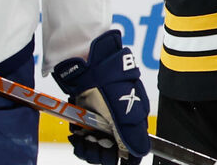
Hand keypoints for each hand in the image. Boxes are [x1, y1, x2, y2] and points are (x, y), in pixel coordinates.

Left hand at [53, 30, 150, 164]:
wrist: (88, 62)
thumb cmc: (110, 82)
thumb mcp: (123, 110)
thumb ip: (132, 134)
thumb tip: (141, 153)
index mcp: (133, 124)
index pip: (131, 153)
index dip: (121, 158)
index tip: (110, 155)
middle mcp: (120, 125)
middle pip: (111, 153)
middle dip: (99, 152)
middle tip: (91, 142)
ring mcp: (103, 121)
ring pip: (96, 147)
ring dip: (87, 147)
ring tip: (80, 137)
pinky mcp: (89, 118)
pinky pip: (84, 138)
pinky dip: (78, 139)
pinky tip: (75, 132)